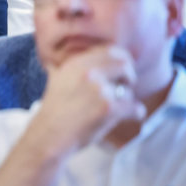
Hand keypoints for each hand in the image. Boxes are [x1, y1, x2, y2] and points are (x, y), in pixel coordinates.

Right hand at [30, 45, 145, 154]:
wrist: (49, 135)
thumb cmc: (53, 111)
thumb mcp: (56, 80)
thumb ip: (66, 68)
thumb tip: (63, 62)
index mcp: (77, 64)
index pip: (110, 50)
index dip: (122, 59)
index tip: (123, 69)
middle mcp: (89, 73)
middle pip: (124, 64)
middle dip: (130, 75)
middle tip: (126, 85)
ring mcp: (99, 90)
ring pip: (129, 90)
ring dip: (127, 100)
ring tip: (117, 109)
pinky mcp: (108, 109)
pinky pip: (135, 107)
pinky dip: (136, 113)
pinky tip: (130, 116)